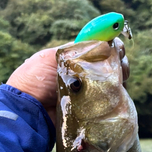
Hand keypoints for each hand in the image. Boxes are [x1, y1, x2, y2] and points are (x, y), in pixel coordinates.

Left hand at [7, 39, 129, 126]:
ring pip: (113, 82)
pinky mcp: (92, 111)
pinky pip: (110, 101)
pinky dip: (118, 94)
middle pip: (110, 65)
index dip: (111, 46)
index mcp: (73, 61)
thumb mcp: (53, 57)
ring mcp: (89, 94)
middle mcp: (83, 76)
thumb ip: (76, 49)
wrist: (30, 111)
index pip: (99, 50)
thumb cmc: (36, 80)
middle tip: (121, 61)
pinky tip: (120, 89)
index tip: (118, 45)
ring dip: (121, 75)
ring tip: (121, 75)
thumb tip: (101, 40)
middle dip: (119, 60)